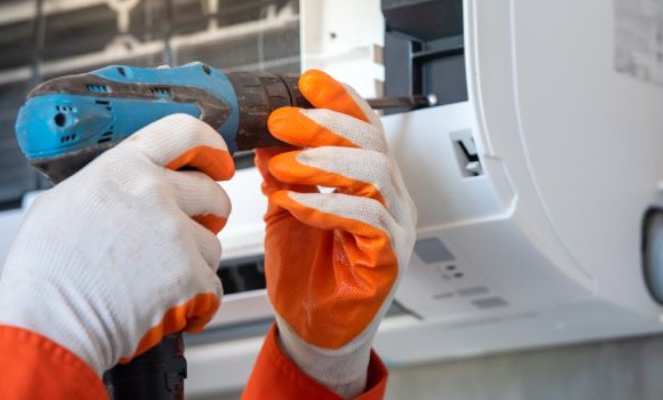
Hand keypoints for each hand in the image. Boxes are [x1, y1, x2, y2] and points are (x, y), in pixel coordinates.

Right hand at [0, 114, 232, 374]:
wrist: (48, 326)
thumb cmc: (45, 273)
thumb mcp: (64, 202)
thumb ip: (109, 184)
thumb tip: (130, 183)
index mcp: (124, 168)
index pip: (185, 133)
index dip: (210, 147)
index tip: (218, 160)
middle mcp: (155, 194)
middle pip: (213, 193)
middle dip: (207, 214)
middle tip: (185, 233)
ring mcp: (176, 236)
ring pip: (213, 244)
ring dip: (195, 262)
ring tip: (156, 279)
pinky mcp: (191, 276)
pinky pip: (213, 285)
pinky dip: (197, 300)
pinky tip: (166, 304)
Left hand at [256, 70, 416, 397]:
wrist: (312, 329)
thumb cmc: (305, 272)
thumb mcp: (286, 208)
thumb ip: (282, 173)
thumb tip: (267, 137)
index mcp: (369, 183)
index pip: (364, 129)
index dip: (340, 102)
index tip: (309, 82)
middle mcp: (389, 199)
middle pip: (372, 144)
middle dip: (325, 126)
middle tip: (282, 121)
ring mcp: (395, 227)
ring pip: (375, 175)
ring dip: (324, 163)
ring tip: (283, 165)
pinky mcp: (389, 258)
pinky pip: (368, 219)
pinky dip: (327, 205)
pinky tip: (294, 202)